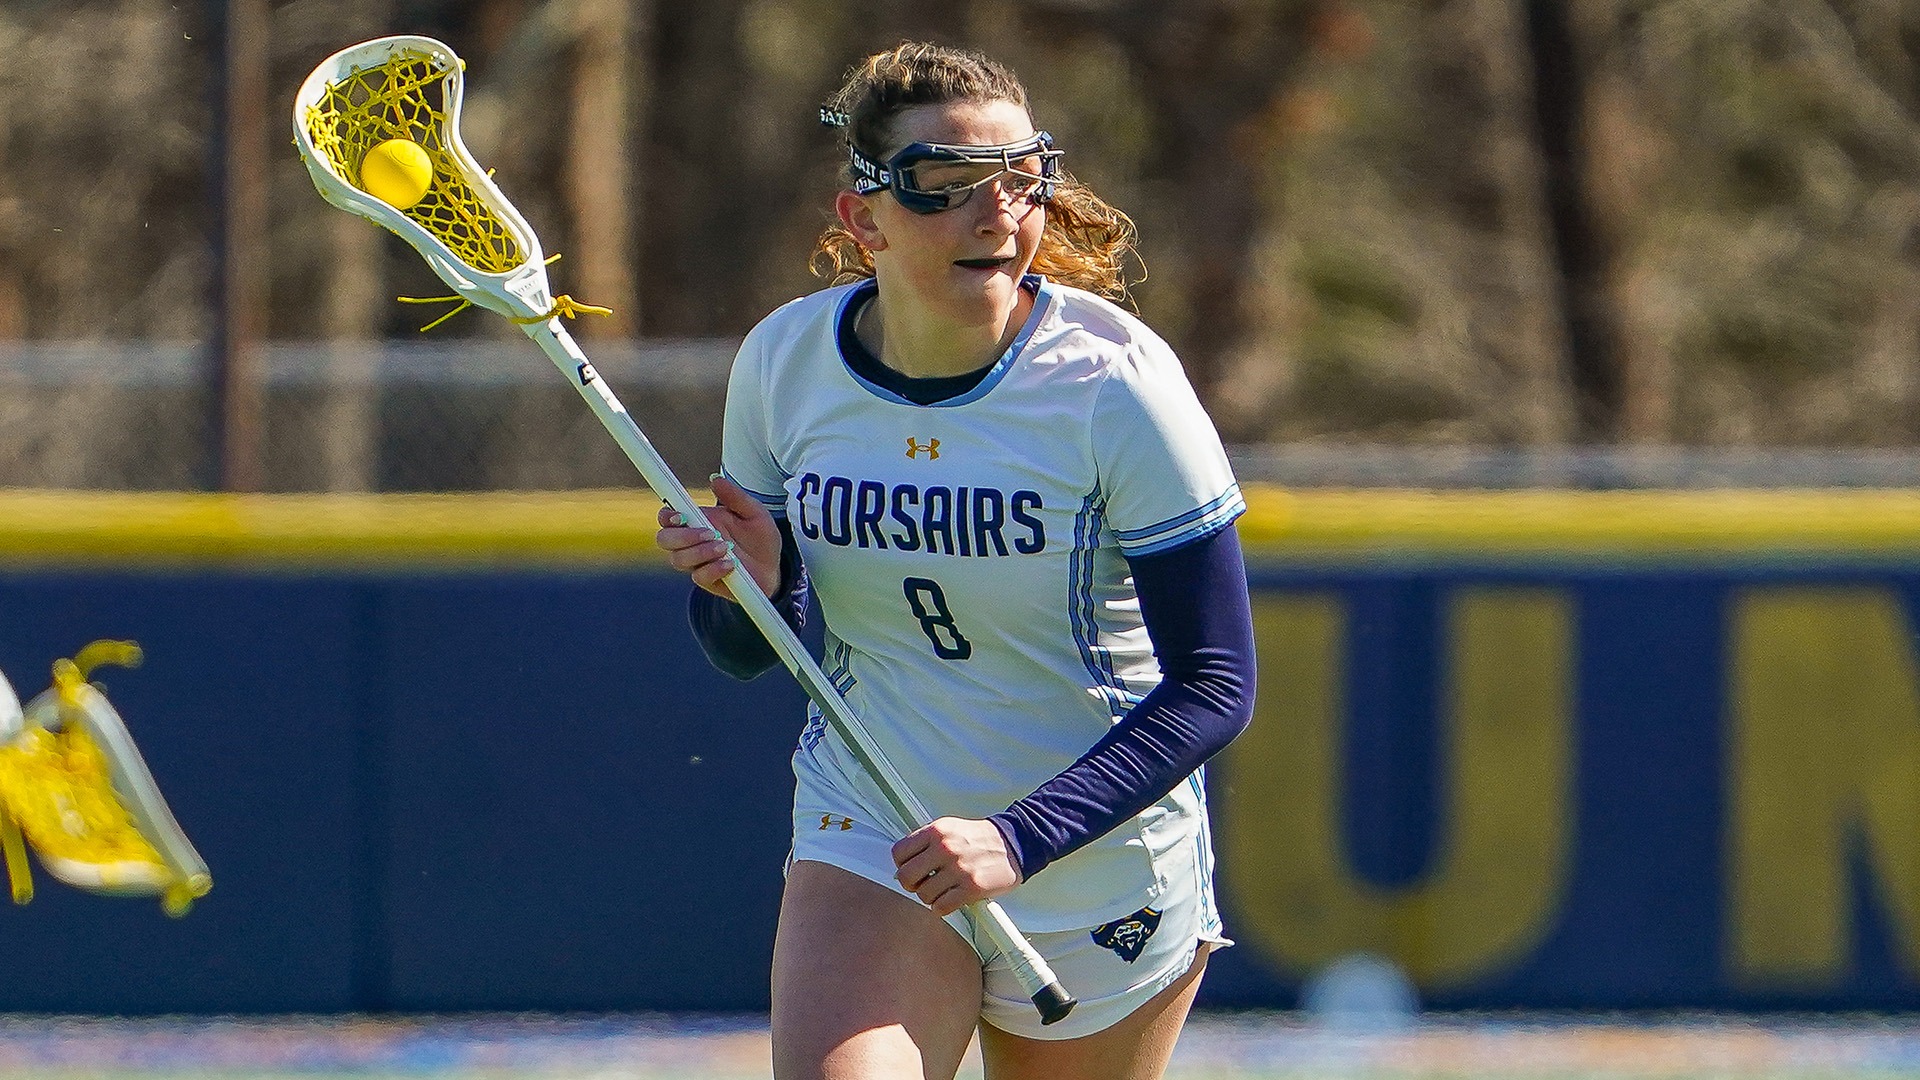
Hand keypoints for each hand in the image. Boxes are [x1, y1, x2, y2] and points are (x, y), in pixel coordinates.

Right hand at [654, 474, 783, 600]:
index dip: (667, 516)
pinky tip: (731, 564)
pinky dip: (714, 569)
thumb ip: (734, 496)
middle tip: (710, 533)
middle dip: (682, 536)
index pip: (668, 517)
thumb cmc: (760, 538)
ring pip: (678, 559)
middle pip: (664, 540)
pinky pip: (699, 577)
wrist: (773, 567)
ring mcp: (697, 563)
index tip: (680, 516)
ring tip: (726, 547)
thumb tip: (715, 479)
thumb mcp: (754, 512)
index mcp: (697, 521)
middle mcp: (692, 543)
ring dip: (700, 552)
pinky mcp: (707, 581)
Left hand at [891, 817, 1021, 916]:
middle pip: (907, 876)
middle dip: (912, 885)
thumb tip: (901, 867)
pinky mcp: (971, 887)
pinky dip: (943, 907)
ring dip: (931, 897)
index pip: (899, 852)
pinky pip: (941, 907)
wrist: (1013, 844)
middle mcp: (945, 848)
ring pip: (924, 895)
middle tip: (922, 884)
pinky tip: (951, 899)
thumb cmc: (978, 838)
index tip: (910, 869)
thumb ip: (924, 843)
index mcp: (936, 831)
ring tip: (943, 890)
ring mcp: (958, 868)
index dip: (902, 865)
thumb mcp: (949, 828)